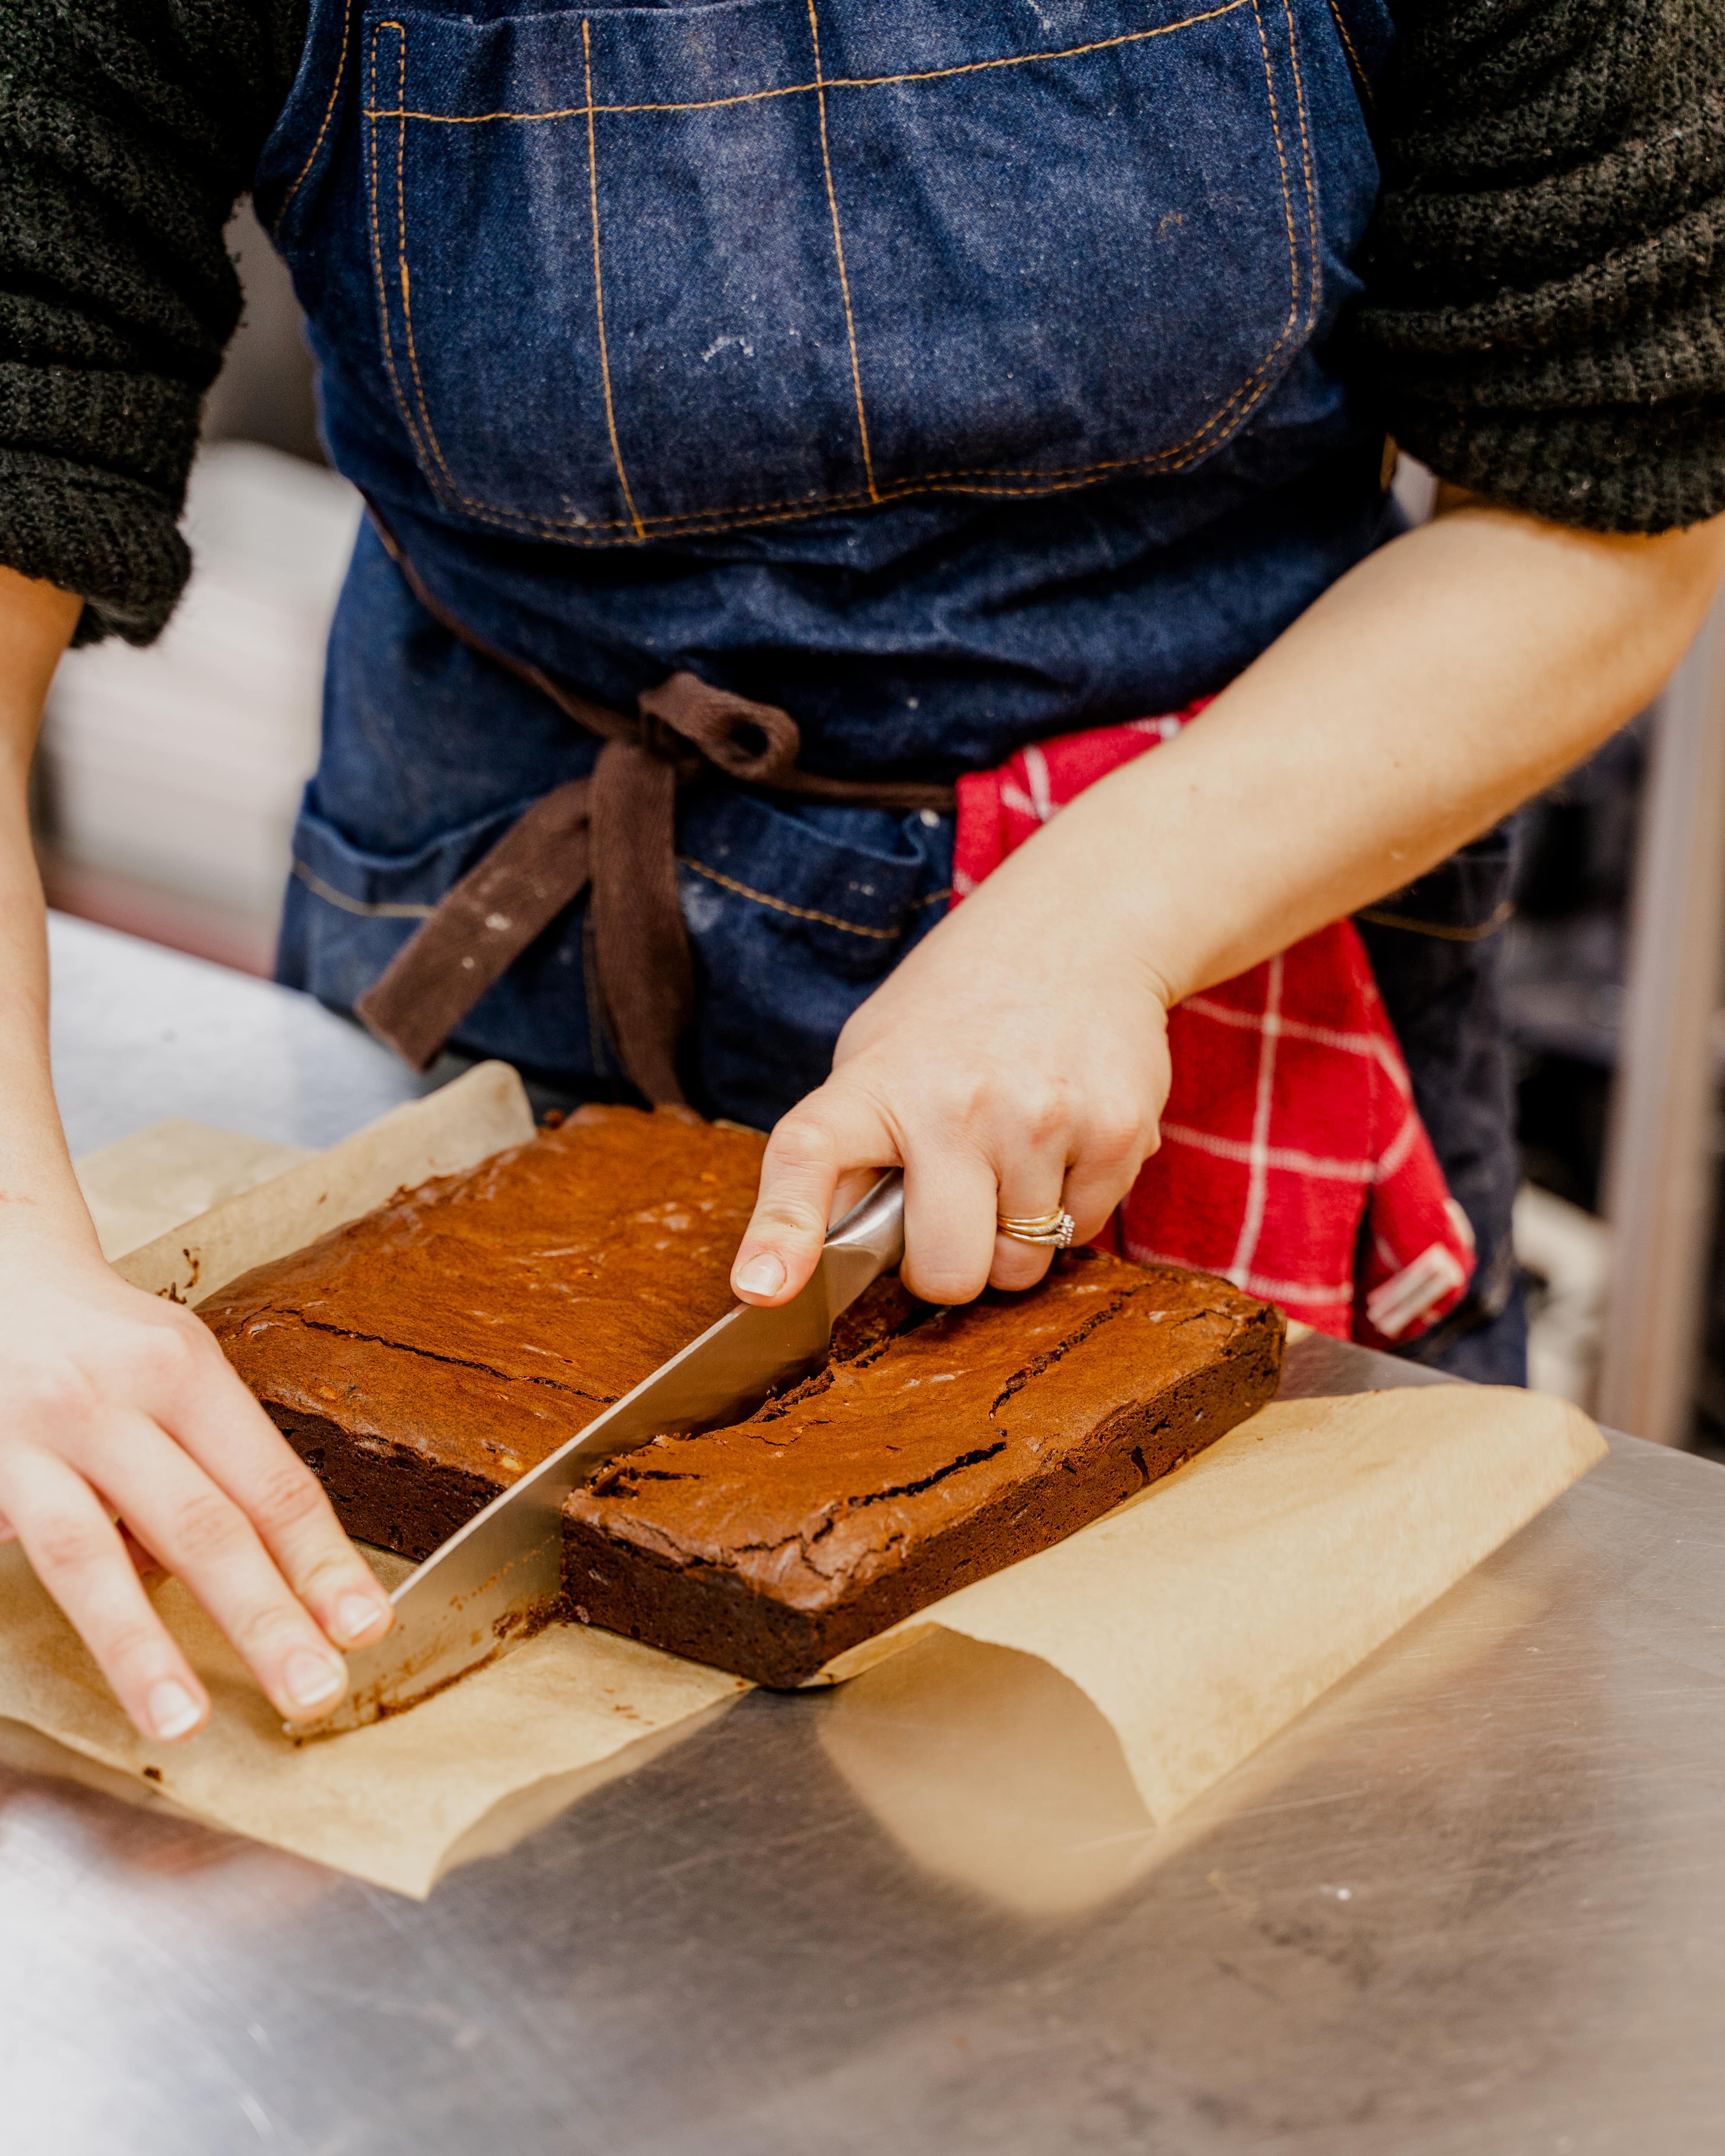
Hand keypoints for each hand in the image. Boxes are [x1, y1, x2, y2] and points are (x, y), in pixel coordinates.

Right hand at [0, 1239, 393, 1741]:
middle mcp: (110, 1400)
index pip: (271, 1483)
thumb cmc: (100, 1338)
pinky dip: (59, 1609)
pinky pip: (22, 1552)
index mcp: (183, 1371)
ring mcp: (32, 1440)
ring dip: (141, 1648)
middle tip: (313, 1691)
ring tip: (183, 1720)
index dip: (322, 1562)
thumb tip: (259, 1578)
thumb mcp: (173, 1371)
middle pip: (201, 1524)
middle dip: (263, 1617)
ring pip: (91, 1557)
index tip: (364, 1627)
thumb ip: (209, 1466)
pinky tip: (101, 1667)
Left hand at [729, 847, 1170, 1305]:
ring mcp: (1041, 1118)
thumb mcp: (878, 1057)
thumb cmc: (960, 1010)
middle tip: (955, 1204)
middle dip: (950, 1262)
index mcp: (874, 1084)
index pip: (808, 1159)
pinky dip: (1073, 1201)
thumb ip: (848, 1154)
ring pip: (1023, 1262)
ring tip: (1016, 1147)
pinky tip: (1065, 1133)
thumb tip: (809, 1260)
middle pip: (948, 1273)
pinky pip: (1085, 1228)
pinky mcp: (1117, 1131)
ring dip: (1018, 1229)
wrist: (1077, 929)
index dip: (782, 1233)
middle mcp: (954, 1103)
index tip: (763, 1288)